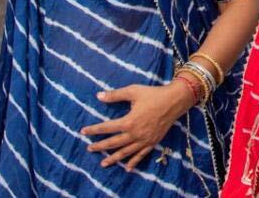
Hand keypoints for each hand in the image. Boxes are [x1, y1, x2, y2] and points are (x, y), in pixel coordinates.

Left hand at [81, 81, 197, 170]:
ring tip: (103, 163)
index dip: (94, 130)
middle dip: (100, 146)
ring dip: (113, 158)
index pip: (107, 127)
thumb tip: (98, 96)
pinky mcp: (152, 142)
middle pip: (113, 143)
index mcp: (129, 121)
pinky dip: (134, 162)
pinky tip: (127, 168)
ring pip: (125, 152)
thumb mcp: (133, 91)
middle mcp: (135, 134)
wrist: (174, 100)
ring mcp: (144, 140)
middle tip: (89, 149)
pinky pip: (141, 155)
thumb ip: (115, 95)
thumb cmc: (153, 94)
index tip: (83, 131)